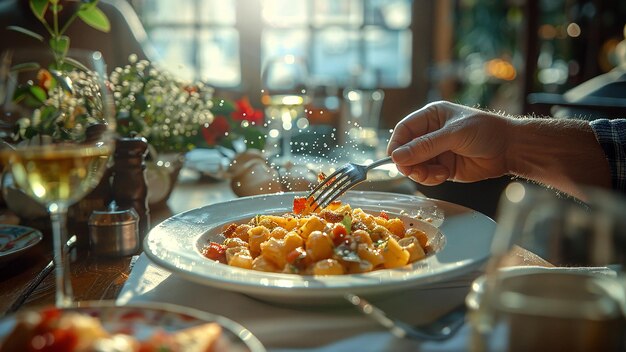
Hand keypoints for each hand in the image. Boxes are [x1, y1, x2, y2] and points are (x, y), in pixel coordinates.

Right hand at [387, 101, 512, 184]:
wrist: (509, 149)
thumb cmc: (485, 131)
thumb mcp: (454, 135)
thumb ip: (426, 146)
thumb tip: (398, 157)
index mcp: (430, 117)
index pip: (404, 130)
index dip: (397, 145)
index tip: (396, 160)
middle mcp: (430, 134)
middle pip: (406, 151)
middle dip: (409, 162)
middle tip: (416, 171)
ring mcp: (436, 152)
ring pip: (415, 166)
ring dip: (421, 172)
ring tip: (437, 173)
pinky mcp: (443, 167)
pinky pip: (427, 175)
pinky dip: (431, 178)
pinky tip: (445, 175)